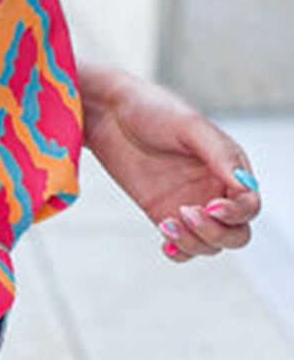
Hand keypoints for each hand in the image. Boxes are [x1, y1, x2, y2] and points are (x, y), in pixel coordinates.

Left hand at [79, 65, 260, 262]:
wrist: (109, 113)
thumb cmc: (151, 109)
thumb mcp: (189, 125)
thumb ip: (219, 154)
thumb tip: (244, 185)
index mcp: (228, 167)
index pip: (249, 205)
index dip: (236, 213)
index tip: (211, 206)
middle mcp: (214, 189)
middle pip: (236, 232)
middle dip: (217, 233)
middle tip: (187, 214)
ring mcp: (189, 204)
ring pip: (210, 244)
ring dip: (194, 242)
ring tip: (167, 223)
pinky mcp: (163, 214)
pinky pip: (182, 246)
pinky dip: (179, 251)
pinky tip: (165, 241)